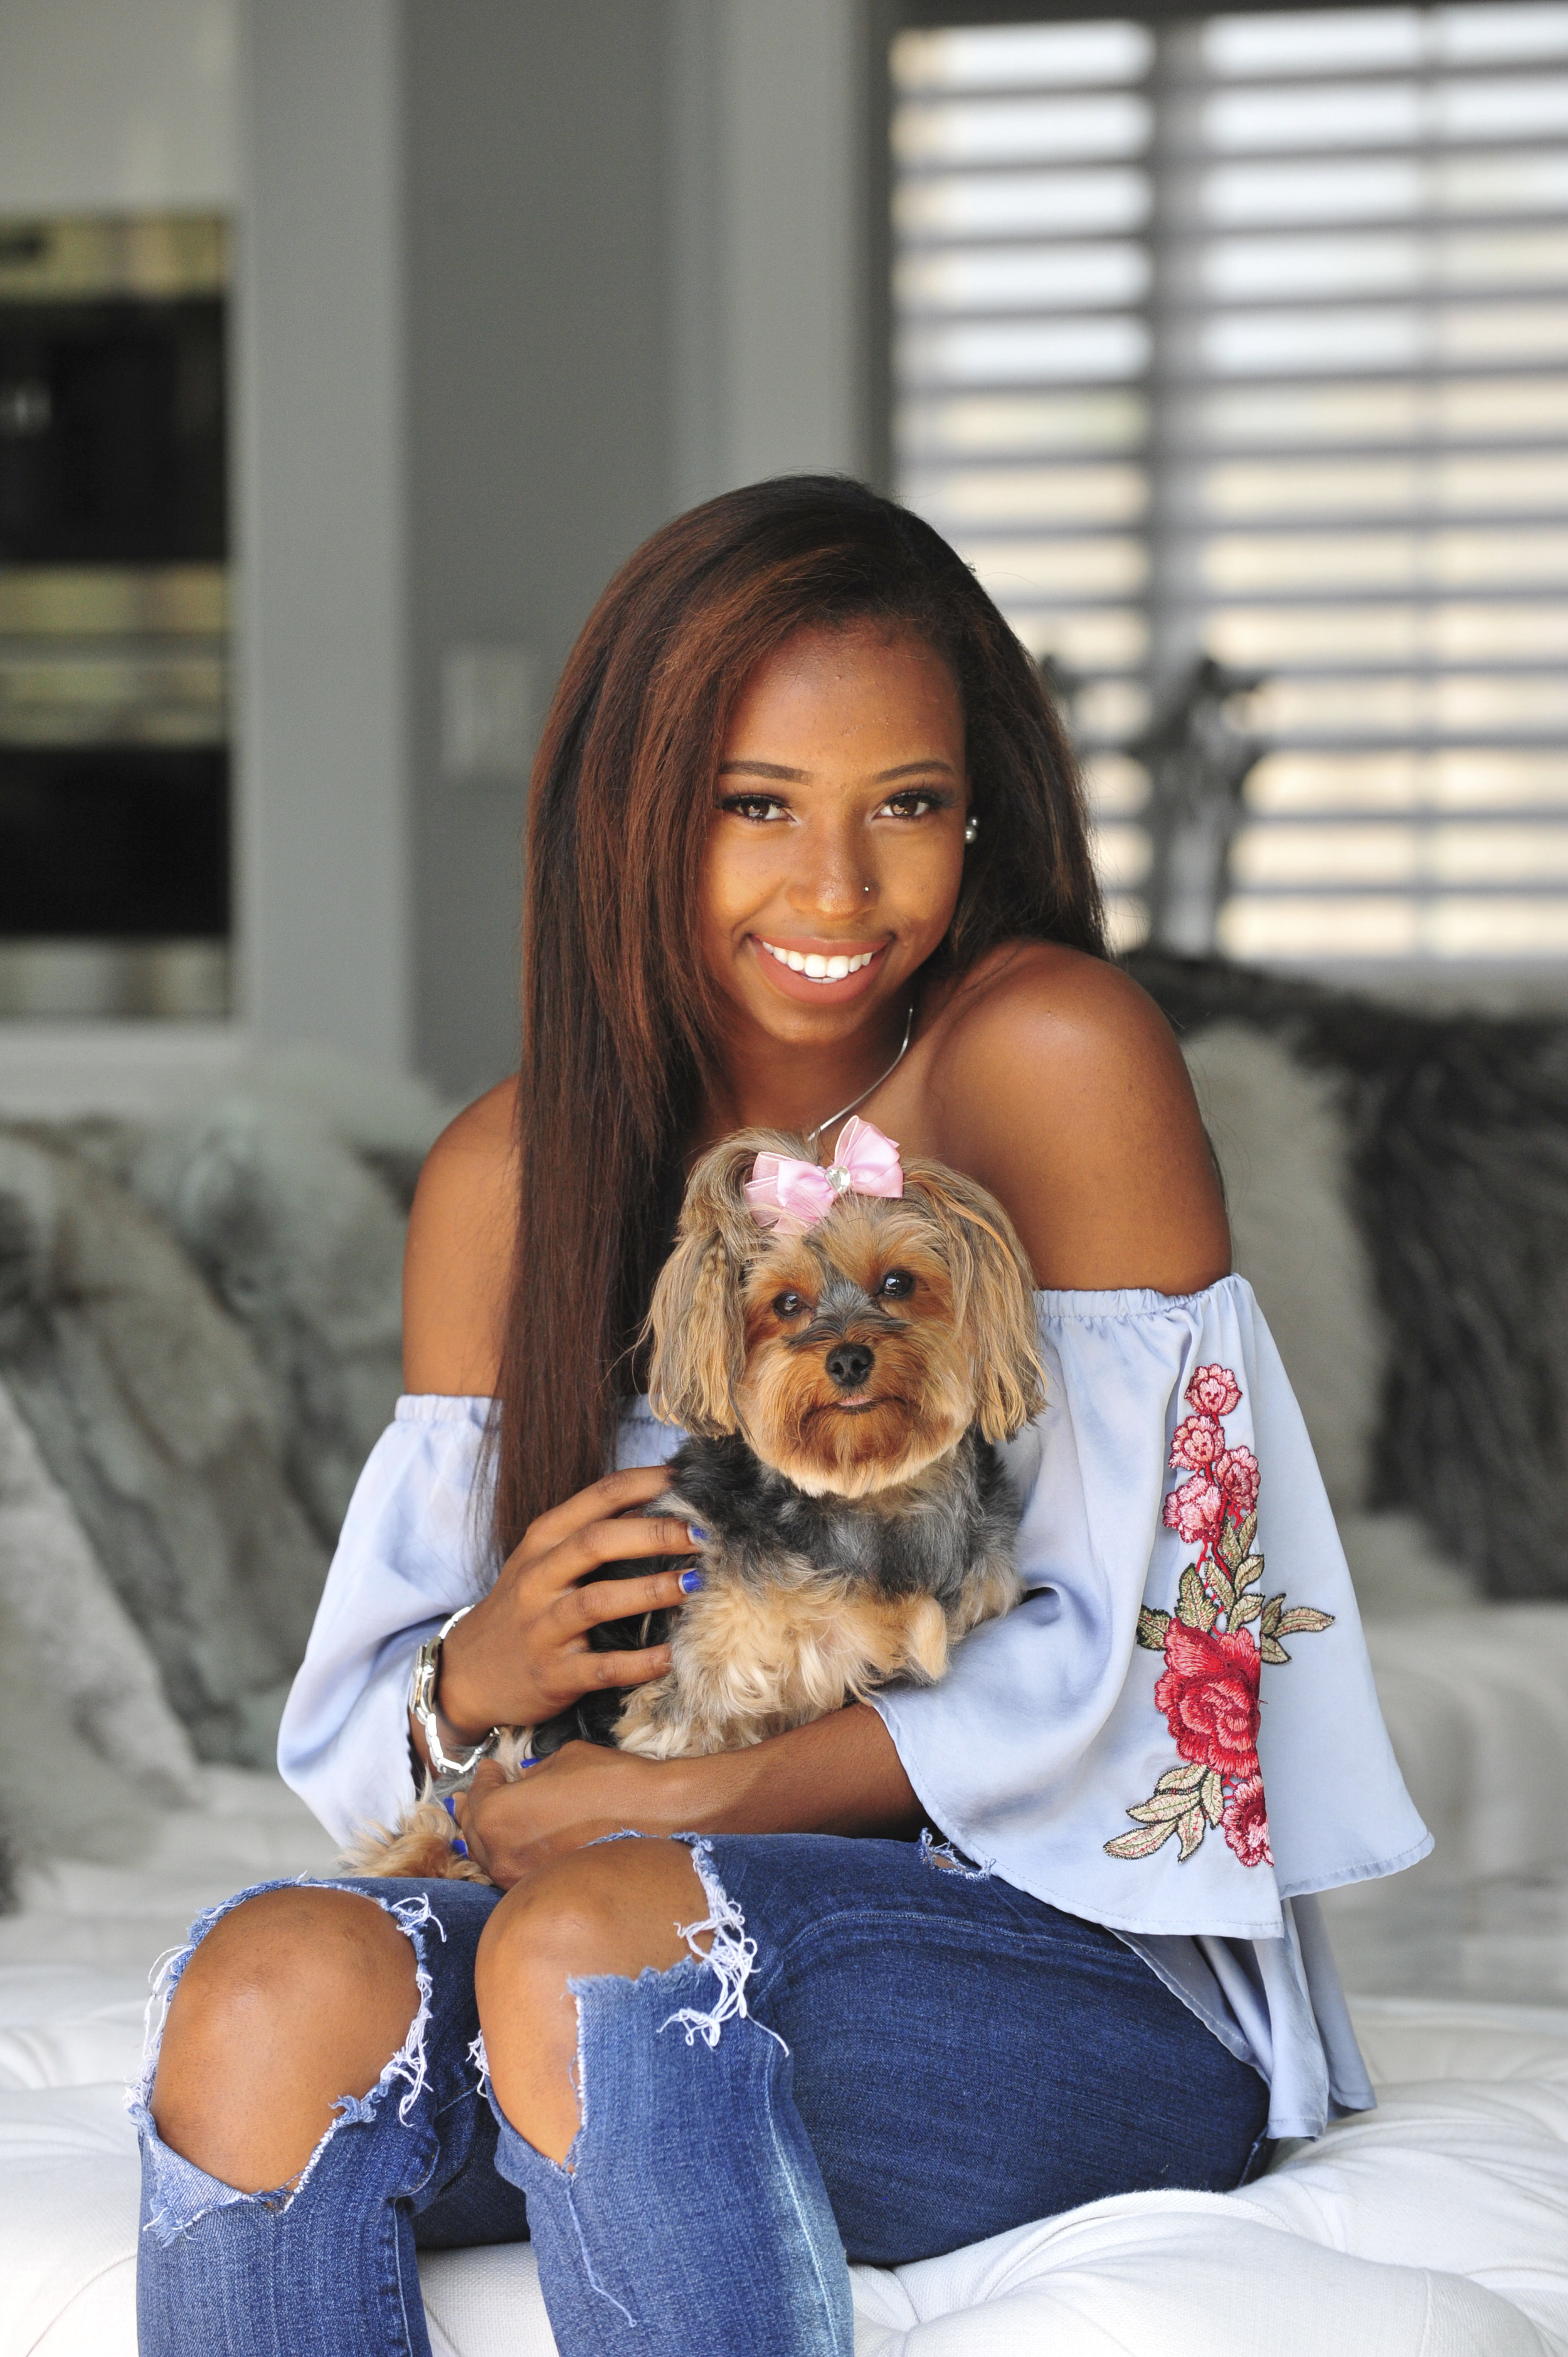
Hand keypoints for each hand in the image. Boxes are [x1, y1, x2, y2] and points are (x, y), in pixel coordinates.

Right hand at [432, 1465, 701, 1742]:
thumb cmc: (524, 1606)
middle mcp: (538, 1577)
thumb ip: (593, 1529)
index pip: (599, 1496)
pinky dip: (637, 1662)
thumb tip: (664, 1499)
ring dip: (650, 1591)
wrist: (470, 1672)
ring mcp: (542, 1627)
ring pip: (597, 1601)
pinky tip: (671, 1656)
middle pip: (597, 1542)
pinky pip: (600, 1666)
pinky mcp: (551, 1674)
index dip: (648, 1484)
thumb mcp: (545, 1560)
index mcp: (543, 1539)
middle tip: (704, 1534)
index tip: (691, 1482)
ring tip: (694, 1585)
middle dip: (655, 1534)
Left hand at [453, 1744, 679, 1887]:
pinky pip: (516, 1871)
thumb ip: (530, 1775)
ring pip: (493, 1856)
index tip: (491, 1768)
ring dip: (492, 1835)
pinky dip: (514, 1854)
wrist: (655, 1817)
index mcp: (498, 1815)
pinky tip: (525, 1842)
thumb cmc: (611, 1782)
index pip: (478, 1796)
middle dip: (477, 1808)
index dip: (484, 1778)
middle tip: (480, 1793)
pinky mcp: (545, 1892)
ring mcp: (521, 1880)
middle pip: (476, 1831)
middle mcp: (502, 1854)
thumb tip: (521, 1782)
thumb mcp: (561, 1760)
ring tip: (497, 1820)